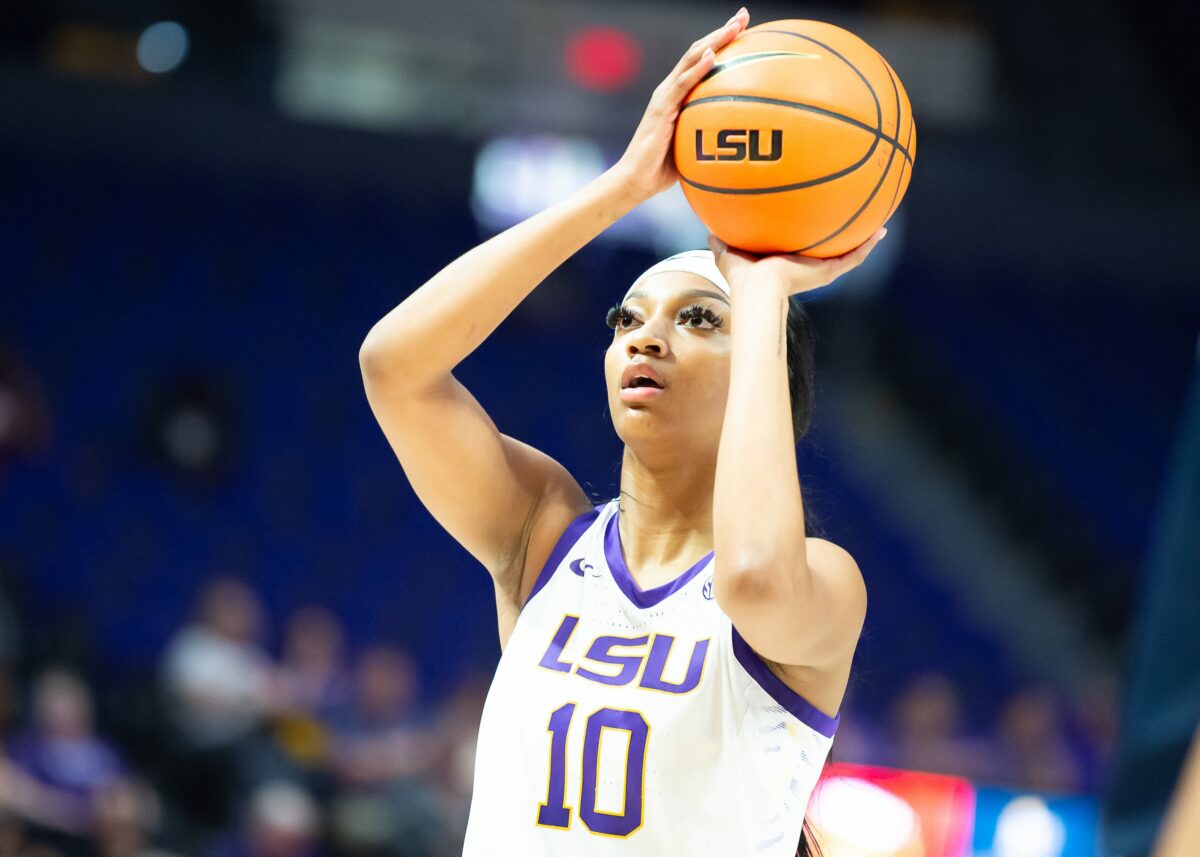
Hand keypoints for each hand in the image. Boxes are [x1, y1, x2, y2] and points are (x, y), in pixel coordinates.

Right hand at [612, 8, 749, 203]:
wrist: (635, 180)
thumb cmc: (662, 170)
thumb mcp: (692, 148)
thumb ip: (708, 136)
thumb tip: (737, 142)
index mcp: (678, 95)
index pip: (702, 60)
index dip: (721, 41)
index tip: (743, 28)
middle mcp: (670, 89)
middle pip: (699, 51)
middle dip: (723, 31)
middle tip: (744, 15)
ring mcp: (664, 96)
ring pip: (692, 59)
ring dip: (715, 40)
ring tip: (735, 26)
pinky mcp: (661, 108)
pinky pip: (683, 84)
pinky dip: (698, 68)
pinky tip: (713, 55)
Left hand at [708, 229, 887, 296]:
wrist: (758, 290)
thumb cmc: (742, 278)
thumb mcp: (730, 253)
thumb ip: (721, 241)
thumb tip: (709, 230)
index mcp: (787, 266)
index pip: (803, 252)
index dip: (810, 241)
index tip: (818, 226)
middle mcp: (807, 269)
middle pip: (829, 252)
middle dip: (841, 238)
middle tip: (854, 222)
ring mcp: (820, 271)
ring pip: (848, 255)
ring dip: (863, 241)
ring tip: (879, 225)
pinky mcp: (828, 272)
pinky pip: (853, 257)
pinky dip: (867, 245)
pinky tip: (880, 230)